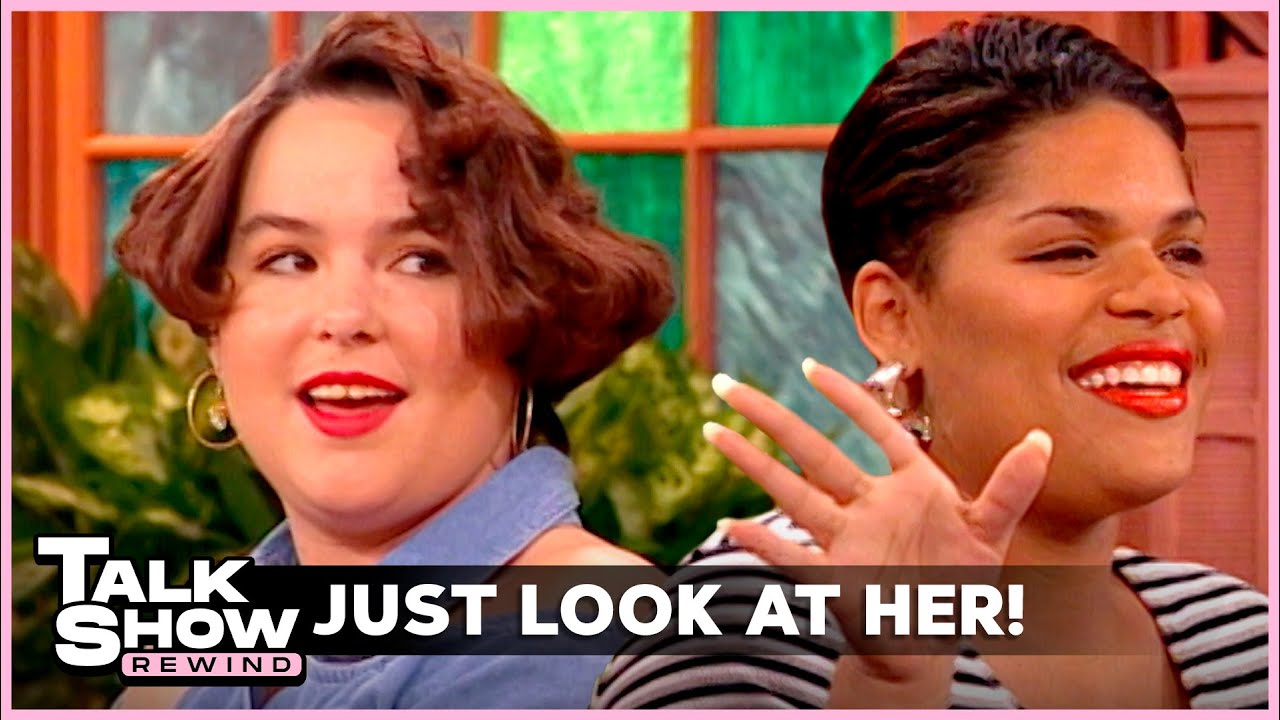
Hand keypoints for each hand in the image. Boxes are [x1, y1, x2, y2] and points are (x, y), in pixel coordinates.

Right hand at [702, 358, 1051, 704]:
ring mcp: (846, 539)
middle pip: (811, 451)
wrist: (933, 640)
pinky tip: (729, 527)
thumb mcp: (992, 533)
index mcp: (908, 486)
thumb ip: (1012, 486)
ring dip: (752, 465)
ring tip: (714, 432)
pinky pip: (791, 557)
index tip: (808, 367)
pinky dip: (762, 544)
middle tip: (727, 385)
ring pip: (791, 493)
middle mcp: (867, 505)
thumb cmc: (960, 583)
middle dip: (770, 417)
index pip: (873, 429)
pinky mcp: (834, 578)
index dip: (844, 397)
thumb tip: (1043, 436)